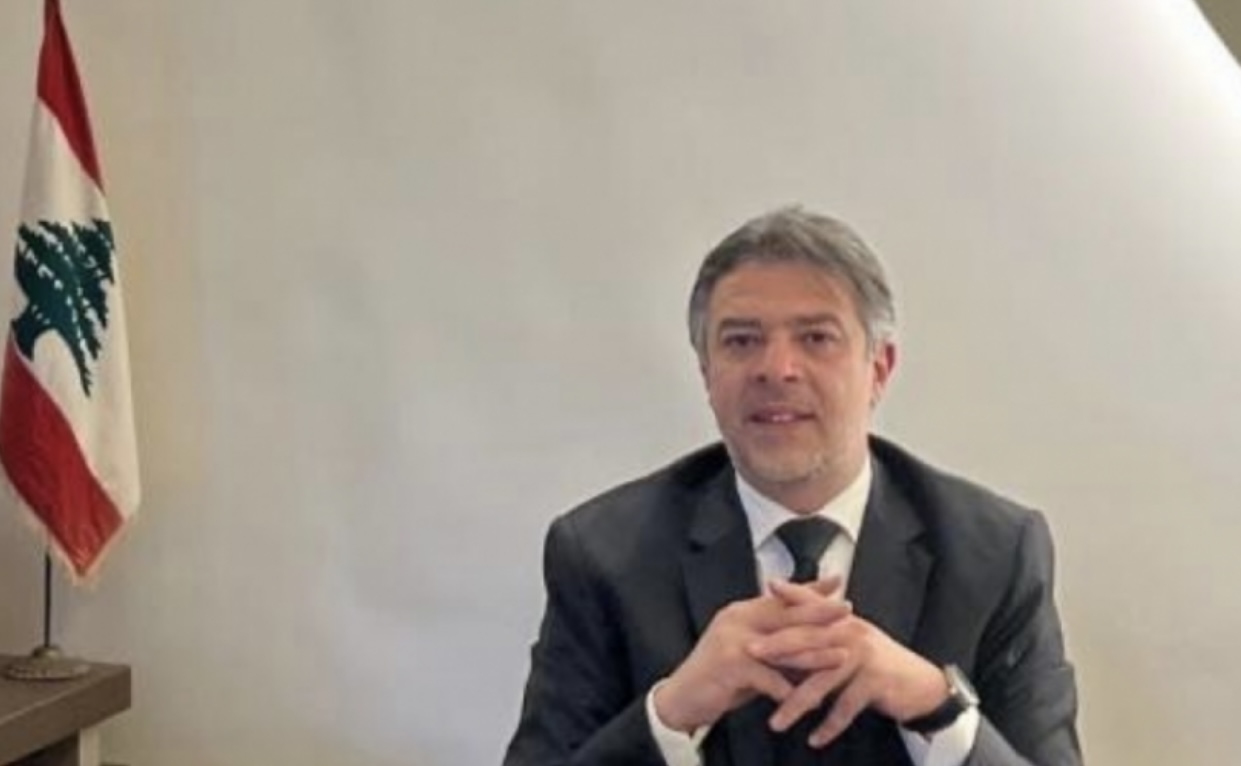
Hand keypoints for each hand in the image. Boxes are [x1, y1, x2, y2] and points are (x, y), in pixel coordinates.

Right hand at [653, 577, 850, 732]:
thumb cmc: (719, 677)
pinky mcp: (728, 663)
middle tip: (848, 609)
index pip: (781, 597)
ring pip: (783, 645)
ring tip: (841, 656)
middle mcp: (737, 619)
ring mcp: (731, 639)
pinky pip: (766, 675)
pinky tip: (805, 698)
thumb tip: (811, 642)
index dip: (809, 588)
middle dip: (820, 613)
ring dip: (815, 653)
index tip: (837, 581)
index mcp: (742, 612)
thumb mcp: (749, 654)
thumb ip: (775, 645)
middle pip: (786, 614)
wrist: (681, 697)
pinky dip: (786, 689)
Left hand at [750, 579, 948, 747]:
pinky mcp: (875, 681)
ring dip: (796, 704)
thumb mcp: (850, 643)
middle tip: (750, 656)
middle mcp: (852, 633)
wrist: (921, 685)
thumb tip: (782, 636)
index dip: (789, 595)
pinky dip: (829, 726)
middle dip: (777, 649)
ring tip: (776, 722)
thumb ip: (822, 636)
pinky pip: (845, 706)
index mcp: (843, 622)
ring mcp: (864, 656)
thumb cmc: (878, 665)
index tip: (763, 590)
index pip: (812, 605)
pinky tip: (814, 739)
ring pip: (822, 680)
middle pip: (808, 640)